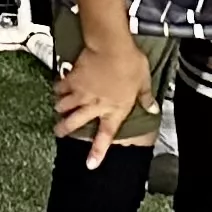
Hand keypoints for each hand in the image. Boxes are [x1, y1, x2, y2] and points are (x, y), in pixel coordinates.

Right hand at [51, 31, 151, 168]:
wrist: (110, 46)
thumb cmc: (130, 64)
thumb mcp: (143, 81)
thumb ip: (146, 97)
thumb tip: (154, 109)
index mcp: (115, 110)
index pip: (106, 136)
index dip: (98, 152)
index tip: (90, 164)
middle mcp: (95, 106)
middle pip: (74, 122)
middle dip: (64, 129)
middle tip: (58, 132)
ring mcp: (81, 93)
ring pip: (63, 106)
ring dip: (60, 109)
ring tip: (57, 109)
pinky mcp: (72, 80)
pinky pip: (60, 88)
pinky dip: (57, 90)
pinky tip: (57, 88)